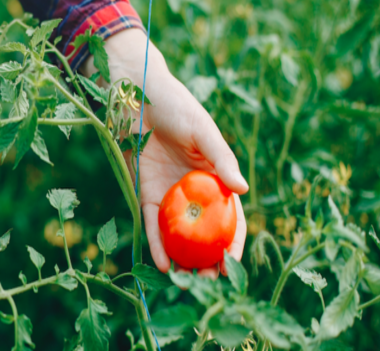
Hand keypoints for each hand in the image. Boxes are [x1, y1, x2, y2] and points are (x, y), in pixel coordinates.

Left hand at [83, 29, 247, 277]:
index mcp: (215, 177)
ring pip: (178, 234)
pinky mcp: (144, 192)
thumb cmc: (177, 107)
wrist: (136, 95)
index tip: (234, 267)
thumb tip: (243, 189)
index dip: (234, 243)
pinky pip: (151, 223)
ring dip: (182, 259)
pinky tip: (162, 264)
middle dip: (208, 260)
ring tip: (186, 284)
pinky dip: (156, 243)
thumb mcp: (203, 131)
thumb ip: (222, 159)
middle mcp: (193, 190)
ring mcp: (169, 193)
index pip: (229, 217)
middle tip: (209, 284)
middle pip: (204, 232)